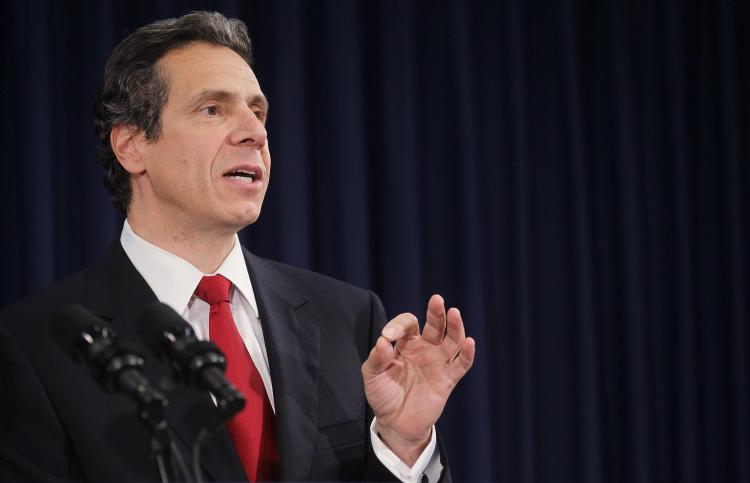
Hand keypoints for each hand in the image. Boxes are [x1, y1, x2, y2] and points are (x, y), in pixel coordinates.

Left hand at [361, 294, 474, 465]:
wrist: (395, 422)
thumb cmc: (383, 394)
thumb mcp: (372, 374)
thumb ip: (377, 357)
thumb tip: (383, 340)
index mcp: (406, 343)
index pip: (408, 324)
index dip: (399, 325)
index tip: (388, 336)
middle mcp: (425, 348)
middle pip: (435, 325)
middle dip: (436, 312)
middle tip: (437, 300)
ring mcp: (438, 363)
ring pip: (452, 340)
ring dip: (455, 327)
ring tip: (455, 313)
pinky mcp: (448, 380)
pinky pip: (461, 364)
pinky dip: (467, 354)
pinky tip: (469, 343)